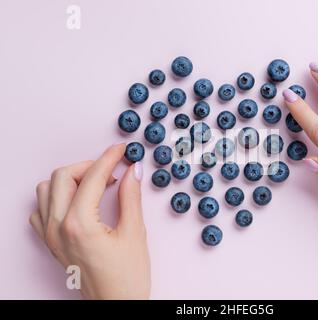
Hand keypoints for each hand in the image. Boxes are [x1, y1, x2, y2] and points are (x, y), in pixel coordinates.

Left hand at [29, 144, 149, 298]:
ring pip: (47, 189)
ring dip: (71, 179)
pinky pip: (40, 209)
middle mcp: (58, 228)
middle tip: (112, 168)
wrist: (116, 306)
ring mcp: (50, 236)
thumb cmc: (127, 278)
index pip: (93, 177)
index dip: (109, 158)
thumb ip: (131, 197)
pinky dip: (56, 197)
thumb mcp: (135, 233)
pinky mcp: (50, 243)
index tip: (122, 150)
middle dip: (89, 165)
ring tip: (96, 184)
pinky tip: (78, 201)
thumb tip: (133, 170)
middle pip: (63, 175)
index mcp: (80, 224)